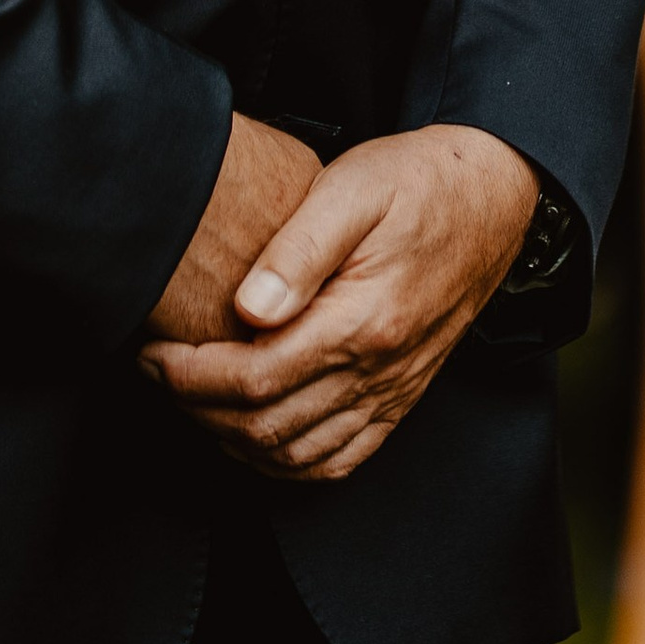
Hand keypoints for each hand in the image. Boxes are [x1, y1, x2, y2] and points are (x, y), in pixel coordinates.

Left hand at [139, 124, 537, 484]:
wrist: (493, 198)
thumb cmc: (419, 181)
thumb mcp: (353, 187)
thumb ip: (298, 249)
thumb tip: (245, 307)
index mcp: (363, 321)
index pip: (256, 380)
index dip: (190, 377)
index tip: (151, 352)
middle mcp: (380, 372)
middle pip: (267, 427)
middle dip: (196, 408)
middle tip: (156, 371)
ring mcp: (393, 392)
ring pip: (297, 456)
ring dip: (232, 440)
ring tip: (192, 397)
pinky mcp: (400, 398)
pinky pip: (339, 460)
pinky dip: (285, 462)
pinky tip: (253, 432)